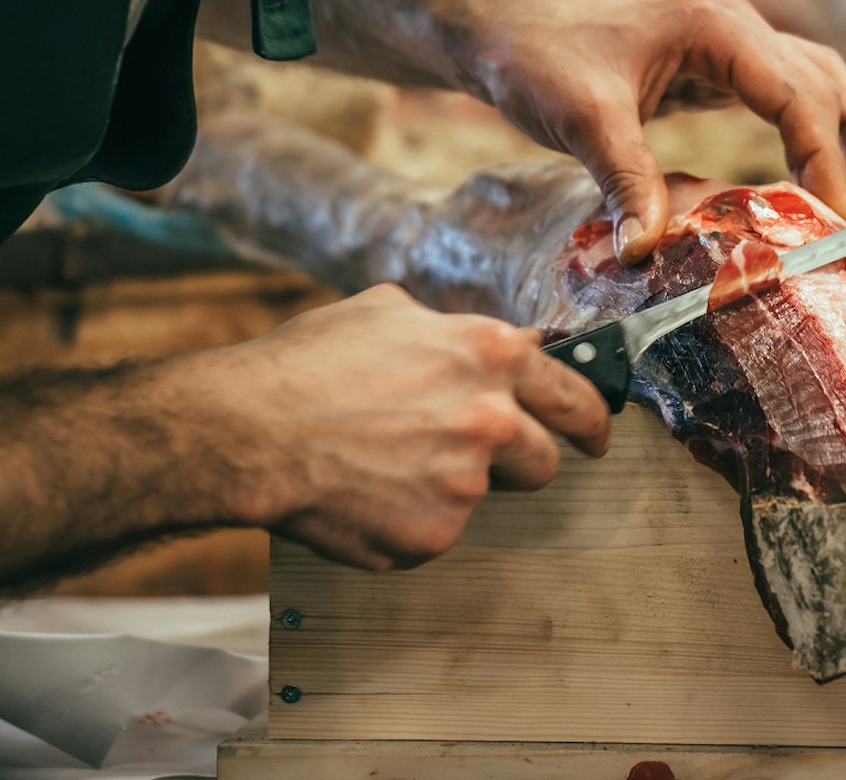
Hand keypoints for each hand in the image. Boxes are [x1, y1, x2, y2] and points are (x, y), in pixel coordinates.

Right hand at [206, 285, 610, 570]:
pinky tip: (363, 491)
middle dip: (523, 461)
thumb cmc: (308, 364)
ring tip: (387, 463)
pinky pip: (434, 531)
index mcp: (489, 355)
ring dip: (451, 486)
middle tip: (483, 459)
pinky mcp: (433, 535)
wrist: (251, 430)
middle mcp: (491, 419)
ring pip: (482, 496)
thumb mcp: (390, 311)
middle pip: (544, 459)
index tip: (594, 435)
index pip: (575, 394)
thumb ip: (454, 332)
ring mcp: (465, 484)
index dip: (591, 418)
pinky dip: (406, 519)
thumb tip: (493, 344)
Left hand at [458, 0, 845, 263]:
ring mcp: (721, 38)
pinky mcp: (705, 61)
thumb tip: (647, 252)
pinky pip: (778, 84)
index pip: (795, 94)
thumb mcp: (582, 122)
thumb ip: (626, 183)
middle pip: (817, 79)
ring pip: (808, 75)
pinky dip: (815, 110)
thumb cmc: (534, 61)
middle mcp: (730, 23)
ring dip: (842, 119)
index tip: (831, 213)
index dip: (822, 155)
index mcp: (714, 25)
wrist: (493, 30)